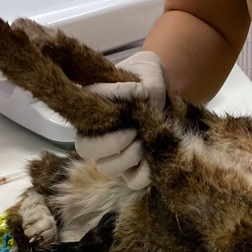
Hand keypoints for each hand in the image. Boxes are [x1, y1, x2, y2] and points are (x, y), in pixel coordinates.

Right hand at [74, 51, 166, 189]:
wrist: (169, 93)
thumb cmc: (149, 78)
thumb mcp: (146, 69)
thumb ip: (139, 82)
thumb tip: (136, 95)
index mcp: (92, 108)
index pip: (81, 118)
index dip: (103, 117)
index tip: (128, 107)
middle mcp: (96, 133)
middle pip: (85, 149)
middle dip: (112, 143)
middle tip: (134, 131)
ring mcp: (113, 154)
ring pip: (107, 167)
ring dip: (128, 157)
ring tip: (145, 141)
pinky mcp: (133, 168)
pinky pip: (132, 182)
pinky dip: (144, 174)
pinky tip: (154, 159)